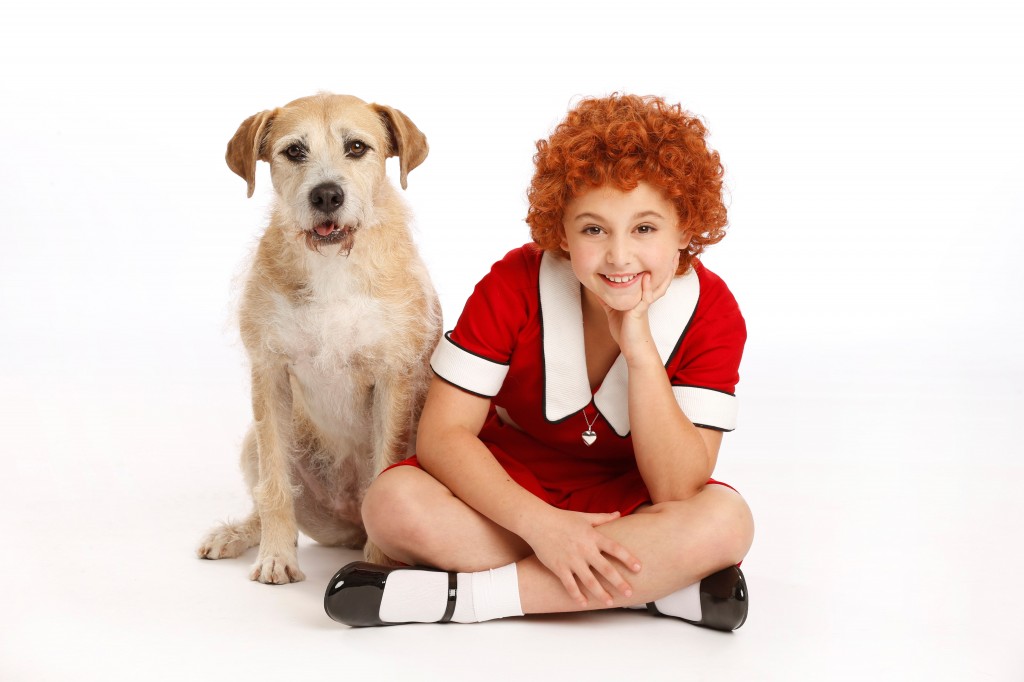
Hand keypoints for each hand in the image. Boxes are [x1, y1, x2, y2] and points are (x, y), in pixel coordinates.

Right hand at [523, 508, 641, 606]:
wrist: (537, 522)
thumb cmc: (561, 518)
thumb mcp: (584, 517)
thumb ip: (603, 518)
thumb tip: (618, 513)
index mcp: (592, 536)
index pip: (615, 548)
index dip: (628, 558)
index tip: (639, 568)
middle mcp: (584, 549)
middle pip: (605, 569)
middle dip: (619, 582)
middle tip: (630, 593)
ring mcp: (571, 560)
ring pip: (589, 581)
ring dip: (600, 594)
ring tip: (610, 602)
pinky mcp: (559, 567)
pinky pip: (569, 585)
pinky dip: (577, 595)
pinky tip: (584, 603)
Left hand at [601, 251, 679, 355]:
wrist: (631, 347)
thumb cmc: (625, 330)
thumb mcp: (614, 309)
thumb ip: (609, 297)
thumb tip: (597, 288)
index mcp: (643, 296)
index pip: (652, 277)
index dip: (658, 265)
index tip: (662, 251)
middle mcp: (646, 298)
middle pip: (661, 278)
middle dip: (667, 265)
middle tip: (676, 251)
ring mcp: (644, 304)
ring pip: (658, 285)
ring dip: (664, 272)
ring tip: (671, 258)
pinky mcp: (639, 312)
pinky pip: (645, 298)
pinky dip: (646, 287)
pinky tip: (646, 277)